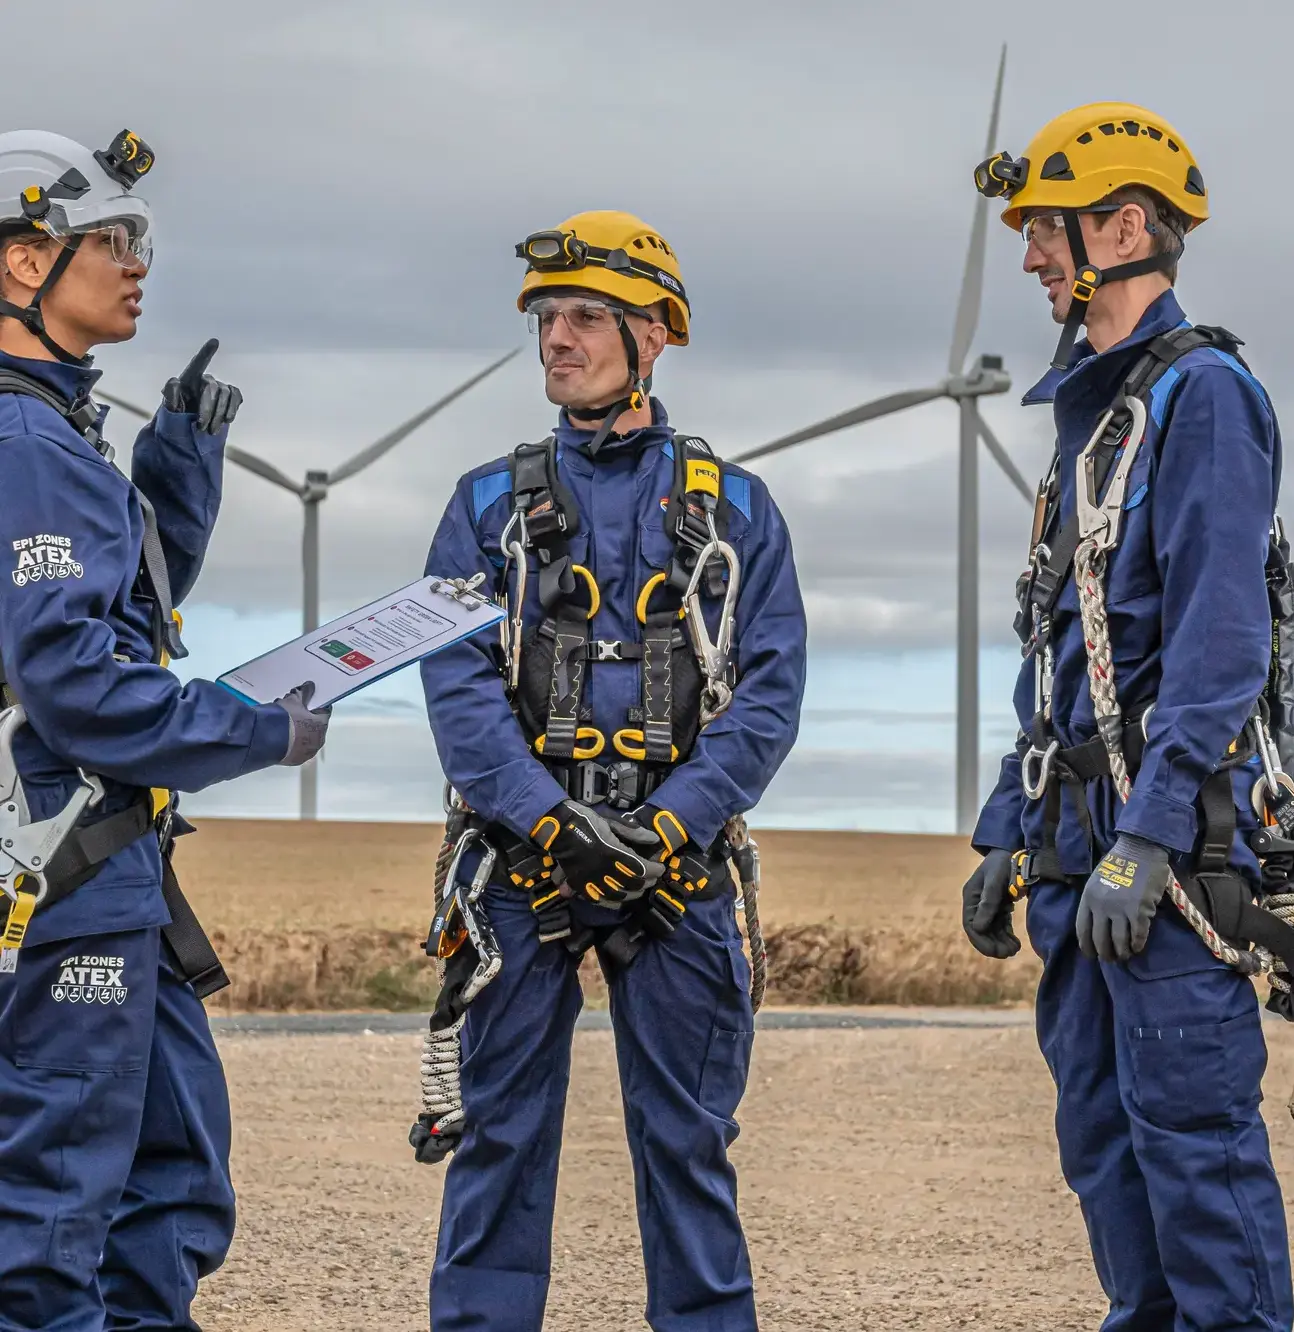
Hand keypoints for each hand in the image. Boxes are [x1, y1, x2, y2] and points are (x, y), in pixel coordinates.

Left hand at [162, 338, 242, 433]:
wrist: (190, 433)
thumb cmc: (177, 418)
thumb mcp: (167, 408)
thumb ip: (169, 395)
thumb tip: (176, 381)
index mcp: (188, 379)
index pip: (198, 363)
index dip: (206, 353)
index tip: (215, 342)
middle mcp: (205, 380)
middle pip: (212, 387)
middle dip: (208, 409)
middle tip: (201, 427)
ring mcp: (220, 389)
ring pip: (226, 394)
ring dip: (219, 414)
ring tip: (211, 430)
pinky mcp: (231, 398)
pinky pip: (236, 396)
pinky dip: (232, 408)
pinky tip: (226, 420)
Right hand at [274, 682, 331, 766]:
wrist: (264, 740)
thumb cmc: (284, 718)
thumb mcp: (293, 701)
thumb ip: (304, 692)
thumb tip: (311, 685)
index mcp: (322, 726)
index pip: (324, 711)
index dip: (315, 704)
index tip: (307, 700)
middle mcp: (318, 741)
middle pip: (314, 725)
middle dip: (305, 717)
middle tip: (292, 710)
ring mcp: (306, 753)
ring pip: (304, 737)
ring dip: (297, 730)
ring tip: (283, 722)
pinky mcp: (293, 761)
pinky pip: (294, 747)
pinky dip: (289, 741)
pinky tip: (278, 735)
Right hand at [530, 800, 664, 904]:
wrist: (559, 828)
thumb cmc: (586, 821)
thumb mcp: (611, 822)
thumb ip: (633, 833)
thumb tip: (654, 839)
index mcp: (613, 853)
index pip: (641, 868)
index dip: (654, 870)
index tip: (660, 867)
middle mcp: (604, 870)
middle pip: (632, 884)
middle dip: (646, 882)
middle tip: (652, 877)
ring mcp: (591, 880)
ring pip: (619, 896)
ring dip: (633, 893)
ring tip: (640, 888)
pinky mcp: (581, 885)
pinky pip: (600, 900)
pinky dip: (613, 902)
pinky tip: (620, 899)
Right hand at [962, 848, 1021, 958]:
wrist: (1017, 852)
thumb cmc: (1004, 862)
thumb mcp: (995, 881)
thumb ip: (988, 903)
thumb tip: (977, 927)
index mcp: (971, 896)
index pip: (970, 924)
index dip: (981, 941)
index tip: (996, 952)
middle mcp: (977, 903)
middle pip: (980, 930)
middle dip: (993, 944)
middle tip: (1010, 953)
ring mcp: (988, 905)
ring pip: (991, 930)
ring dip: (1001, 942)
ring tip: (1015, 950)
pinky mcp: (1000, 906)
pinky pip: (1000, 925)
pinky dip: (1006, 935)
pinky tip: (1016, 943)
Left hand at [1077, 834, 1171, 962]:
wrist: (1139, 849)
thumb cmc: (1118, 863)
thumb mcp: (1096, 881)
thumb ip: (1095, 902)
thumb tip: (1097, 925)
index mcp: (1088, 898)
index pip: (1082, 930)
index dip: (1086, 946)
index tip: (1091, 955)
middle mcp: (1101, 906)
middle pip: (1100, 940)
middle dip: (1105, 954)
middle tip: (1111, 959)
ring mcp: (1120, 910)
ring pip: (1119, 942)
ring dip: (1122, 953)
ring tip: (1126, 955)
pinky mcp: (1139, 911)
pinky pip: (1138, 936)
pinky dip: (1137, 945)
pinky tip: (1138, 947)